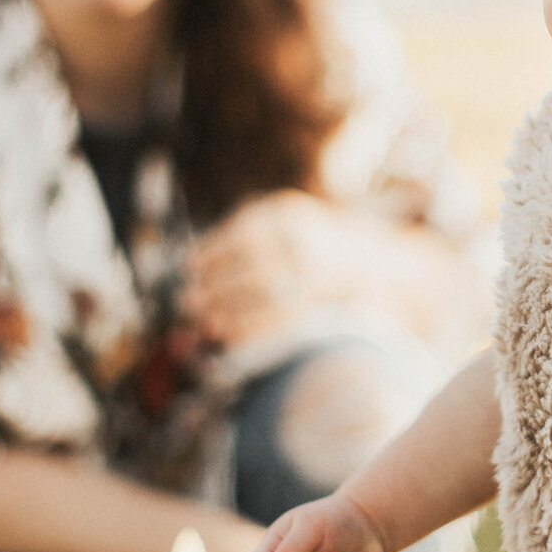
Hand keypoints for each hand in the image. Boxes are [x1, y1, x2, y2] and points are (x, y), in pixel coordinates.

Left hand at [182, 190, 362, 345]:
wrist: (365, 260)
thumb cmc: (303, 242)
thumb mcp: (278, 223)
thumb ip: (242, 238)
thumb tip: (191, 265)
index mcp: (289, 215)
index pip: (245, 232)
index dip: (213, 252)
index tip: (188, 268)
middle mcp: (307, 243)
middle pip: (255, 266)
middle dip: (217, 288)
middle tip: (186, 302)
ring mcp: (320, 274)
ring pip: (269, 294)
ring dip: (232, 311)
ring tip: (204, 323)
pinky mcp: (327, 302)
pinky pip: (285, 319)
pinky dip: (254, 329)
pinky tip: (231, 336)